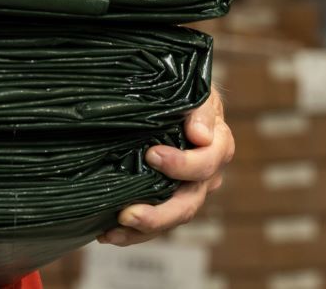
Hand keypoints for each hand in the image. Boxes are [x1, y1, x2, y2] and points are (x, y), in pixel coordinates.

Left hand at [100, 89, 234, 245]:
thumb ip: (200, 109)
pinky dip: (132, 233)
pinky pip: (155, 224)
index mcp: (218, 146)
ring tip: (113, 231)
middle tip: (128, 214)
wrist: (177, 101)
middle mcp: (206, 176)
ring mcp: (188, 191)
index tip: (151, 154)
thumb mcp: (196, 93)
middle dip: (159, 214)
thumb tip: (200, 135)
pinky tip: (107, 233)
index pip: (206, 163)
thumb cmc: (186, 94)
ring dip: (143, 229)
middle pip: (188, 203)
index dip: (182, 164)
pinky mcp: (167, 199)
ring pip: (171, 219)